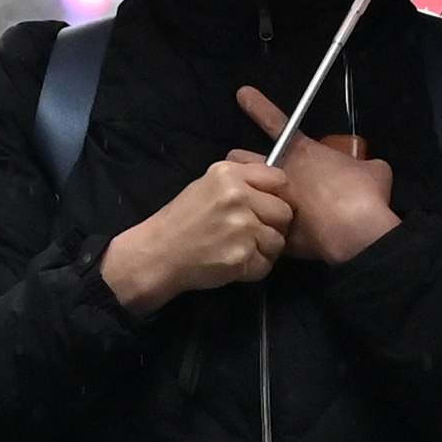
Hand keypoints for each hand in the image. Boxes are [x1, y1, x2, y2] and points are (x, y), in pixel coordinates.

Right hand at [103, 154, 294, 310]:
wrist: (158, 253)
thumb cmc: (182, 219)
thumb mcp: (208, 184)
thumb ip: (241, 180)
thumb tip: (276, 185)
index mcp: (229, 174)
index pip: (280, 179)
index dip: (277, 195)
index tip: (265, 206)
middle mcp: (238, 197)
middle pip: (284, 212)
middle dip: (273, 224)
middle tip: (253, 231)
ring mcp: (242, 228)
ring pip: (278, 241)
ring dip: (264, 249)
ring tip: (241, 247)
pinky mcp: (242, 256)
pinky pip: (266, 264)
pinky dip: (254, 267)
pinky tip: (234, 262)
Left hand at [239, 90, 399, 263]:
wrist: (355, 232)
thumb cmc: (364, 194)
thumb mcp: (373, 169)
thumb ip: (362, 164)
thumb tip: (367, 168)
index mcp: (303, 154)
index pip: (275, 123)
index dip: (257, 106)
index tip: (242, 94)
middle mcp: (282, 175)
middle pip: (242, 160)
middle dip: (241, 163)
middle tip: (245, 170)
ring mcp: (276, 205)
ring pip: (242, 194)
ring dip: (245, 195)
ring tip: (245, 204)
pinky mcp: (278, 235)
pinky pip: (264, 231)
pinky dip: (267, 234)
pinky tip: (268, 241)